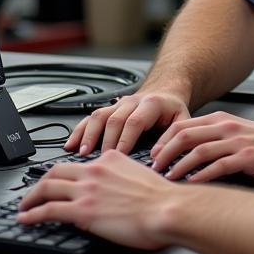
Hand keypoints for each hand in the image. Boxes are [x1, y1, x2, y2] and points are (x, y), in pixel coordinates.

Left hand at [18, 150, 174, 250]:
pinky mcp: (82, 210)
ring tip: (24, 207)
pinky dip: (33, 214)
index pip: (79, 162)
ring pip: (47, 187)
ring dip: (30, 198)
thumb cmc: (162, 199)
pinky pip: (48, 210)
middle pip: (56, 170)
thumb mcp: (140, 175)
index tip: (58, 179)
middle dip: (40, 182)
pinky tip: (26, 219)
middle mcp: (95, 170)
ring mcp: (87, 189)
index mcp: (110, 160)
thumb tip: (117, 189)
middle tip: (33, 192)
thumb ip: (123, 177)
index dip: (64, 172)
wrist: (167, 209)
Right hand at [65, 91, 190, 155]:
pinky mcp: (109, 109)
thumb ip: (172, 137)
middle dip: (105, 141)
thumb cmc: (173, 111)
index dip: (125, 139)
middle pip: (114, 120)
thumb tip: (157, 155)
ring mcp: (118, 105)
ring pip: (99, 116)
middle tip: (98, 160)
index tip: (118, 156)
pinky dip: (79, 130)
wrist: (166, 92)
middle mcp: (132, 102)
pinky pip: (90, 117)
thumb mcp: (182, 121)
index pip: (135, 121)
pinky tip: (71, 143)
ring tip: (81, 152)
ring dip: (88, 135)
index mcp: (151, 104)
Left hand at [150, 111, 253, 184]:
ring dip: (179, 165)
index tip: (153, 153)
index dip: (165, 139)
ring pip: (199, 150)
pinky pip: (219, 166)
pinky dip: (202, 175)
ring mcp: (238, 142)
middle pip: (186, 135)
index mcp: (223, 120)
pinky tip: (192, 183)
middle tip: (152, 166)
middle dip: (165, 152)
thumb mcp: (240, 134)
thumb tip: (189, 154)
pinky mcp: (248, 158)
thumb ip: (216, 138)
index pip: (184, 125)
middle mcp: (228, 128)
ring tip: (167, 177)